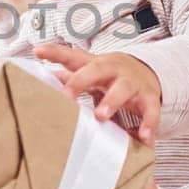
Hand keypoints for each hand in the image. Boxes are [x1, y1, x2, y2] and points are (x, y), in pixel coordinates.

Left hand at [32, 43, 160, 146]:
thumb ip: (69, 77)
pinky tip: (144, 138)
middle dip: (81, 81)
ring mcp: (132, 83)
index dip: (55, 53)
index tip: (37, 51)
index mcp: (95, 64)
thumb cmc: (109, 76)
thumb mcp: (90, 74)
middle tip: (67, 94)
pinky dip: (148, 124)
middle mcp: (114, 70)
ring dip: (111, 102)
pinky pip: (150, 111)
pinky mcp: (149, 98)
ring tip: (101, 116)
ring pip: (122, 89)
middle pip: (96, 70)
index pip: (72, 56)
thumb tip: (41, 79)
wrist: (147, 71)